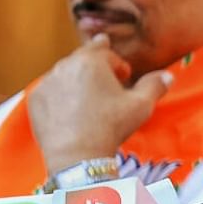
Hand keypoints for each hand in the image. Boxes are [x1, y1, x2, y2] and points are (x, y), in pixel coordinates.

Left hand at [28, 34, 172, 175]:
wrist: (77, 155)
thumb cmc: (111, 127)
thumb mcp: (141, 105)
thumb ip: (155, 85)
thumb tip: (168, 76)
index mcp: (91, 61)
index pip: (103, 48)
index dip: (117, 62)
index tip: (124, 77)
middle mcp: (65, 66)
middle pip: (82, 59)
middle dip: (96, 70)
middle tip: (107, 87)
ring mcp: (46, 83)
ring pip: (66, 74)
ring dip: (78, 82)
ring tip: (90, 101)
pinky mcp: (35, 100)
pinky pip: (51, 91)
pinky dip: (61, 96)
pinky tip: (72, 111)